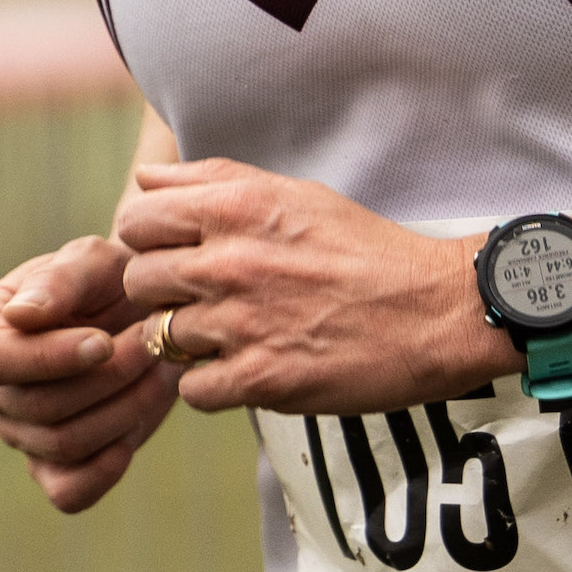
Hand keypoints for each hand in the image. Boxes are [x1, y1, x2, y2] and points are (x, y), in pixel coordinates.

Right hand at [0, 234, 176, 514]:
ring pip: (62, 443)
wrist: (147, 312)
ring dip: (123, 409)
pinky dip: (103, 472)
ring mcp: (19, 429)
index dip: (48, 358)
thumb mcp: (92, 261)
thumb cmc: (112, 278)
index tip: (103, 341)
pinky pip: (68, 492)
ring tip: (161, 369)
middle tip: (153, 343)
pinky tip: (132, 436)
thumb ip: (59, 281)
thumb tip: (19, 317)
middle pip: (36, 406)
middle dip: (106, 379)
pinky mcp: (54, 466)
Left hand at [112, 156, 491, 416]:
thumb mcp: (295, 193)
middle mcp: (230, 261)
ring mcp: (242, 323)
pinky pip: (192, 389)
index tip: (174, 252)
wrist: (437, 311)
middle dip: (161, 292)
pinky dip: (212, 384)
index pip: (135, 220)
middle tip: (200, 299)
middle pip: (137, 281)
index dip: (147, 239)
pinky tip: (244, 368)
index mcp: (237, 208)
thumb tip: (146, 182)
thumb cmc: (367, 249)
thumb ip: (214, 183)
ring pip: (160, 336)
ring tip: (233, 335)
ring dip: (189, 340)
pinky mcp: (261, 379)